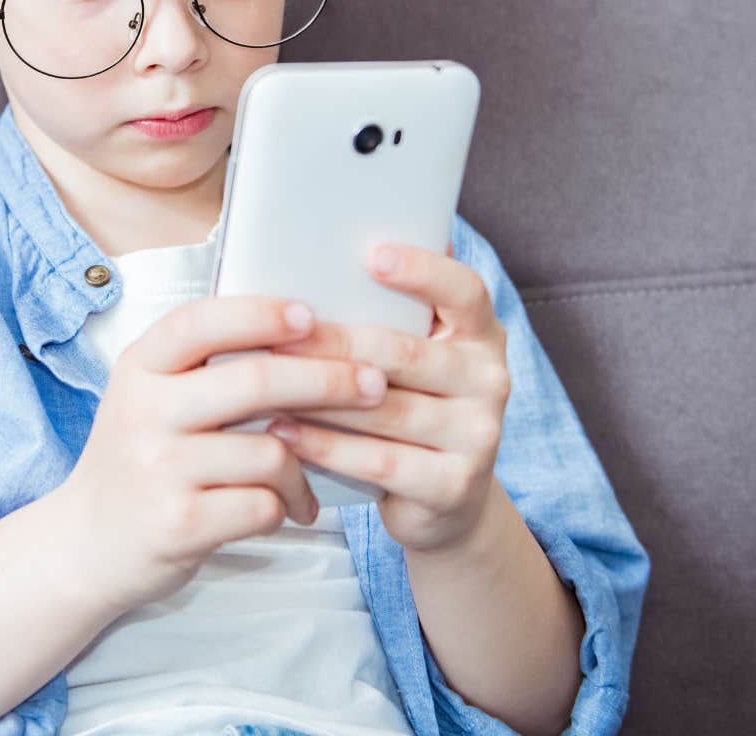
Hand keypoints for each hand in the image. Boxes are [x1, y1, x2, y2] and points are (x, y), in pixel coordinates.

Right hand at [53, 294, 391, 614]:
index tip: (310, 315)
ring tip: (307, 482)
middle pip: (256, 381)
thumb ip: (203, 366)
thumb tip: (302, 330)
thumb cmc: (138, 461)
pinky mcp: (179, 523)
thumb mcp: (149, 397)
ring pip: (271, 452)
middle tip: (371, 384)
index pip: (201, 322)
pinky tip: (285, 511)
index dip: (260, 314)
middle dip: (328, 381)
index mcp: (139, 368)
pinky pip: (264, 505)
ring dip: (306, 467)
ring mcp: (160, 469)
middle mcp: (144, 412)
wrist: (86, 545)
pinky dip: (286, 508)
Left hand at [263, 239, 511, 554]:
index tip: (373, 254)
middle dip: (335, 342)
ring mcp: (478, 436)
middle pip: (405, 352)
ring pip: (386, 409)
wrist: (447, 501)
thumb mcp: (413, 360)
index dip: (424, 270)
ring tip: (265, 385)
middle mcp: (490, 380)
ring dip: (319, 396)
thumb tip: (320, 259)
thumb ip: (389, 317)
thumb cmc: (411, 407)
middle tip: (277, 335)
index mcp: (482, 335)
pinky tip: (285, 434)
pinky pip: (378, 460)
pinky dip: (325, 447)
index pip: (465, 292)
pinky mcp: (454, 486)